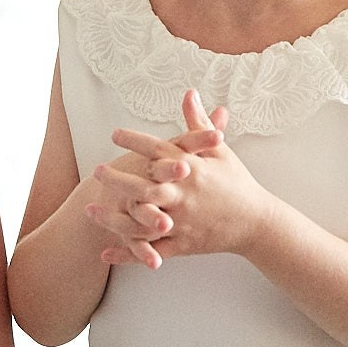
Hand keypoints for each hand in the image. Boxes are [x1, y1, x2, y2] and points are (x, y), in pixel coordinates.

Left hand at [96, 91, 256, 267]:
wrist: (256, 222)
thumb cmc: (236, 182)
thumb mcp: (220, 150)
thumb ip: (199, 123)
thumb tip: (189, 93)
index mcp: (193, 169)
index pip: (159, 151)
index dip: (136, 141)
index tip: (116, 134)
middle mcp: (185, 195)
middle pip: (145, 187)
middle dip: (118, 180)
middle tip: (97, 171)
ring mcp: (182, 222)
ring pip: (142, 221)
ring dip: (114, 217)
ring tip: (91, 209)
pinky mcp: (183, 244)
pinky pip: (151, 250)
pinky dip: (129, 253)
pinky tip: (105, 252)